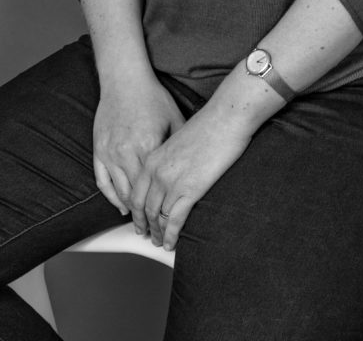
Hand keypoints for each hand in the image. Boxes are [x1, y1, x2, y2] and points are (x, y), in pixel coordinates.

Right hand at [92, 72, 185, 216]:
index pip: (155, 189)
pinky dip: (111, 197)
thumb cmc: (152, 97)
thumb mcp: (174, 119)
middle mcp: (126, 153)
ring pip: (119, 193)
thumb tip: (193, 167)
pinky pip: (102, 181)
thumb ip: (179, 146)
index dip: (163, 209)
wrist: (125, 79)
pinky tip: (121, 207)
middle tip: (156, 234)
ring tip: (141, 227)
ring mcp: (110, 152)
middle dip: (147, 218)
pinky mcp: (99, 149)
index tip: (170, 222)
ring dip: (130, 212)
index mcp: (147, 147)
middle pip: (137, 197)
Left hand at [129, 103, 252, 250]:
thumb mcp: (178, 140)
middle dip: (145, 225)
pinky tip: (171, 244)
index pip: (136, 192)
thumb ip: (169, 158)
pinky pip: (174, 220)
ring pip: (158, 217)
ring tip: (160, 242)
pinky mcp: (190, 190)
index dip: (136, 211)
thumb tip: (171, 171)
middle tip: (147, 236)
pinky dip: (171, 235)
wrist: (225, 118)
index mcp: (153, 158)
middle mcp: (157, 172)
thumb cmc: (208, 125)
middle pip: (144, 208)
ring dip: (158, 233)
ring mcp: (173, 182)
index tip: (139, 221)